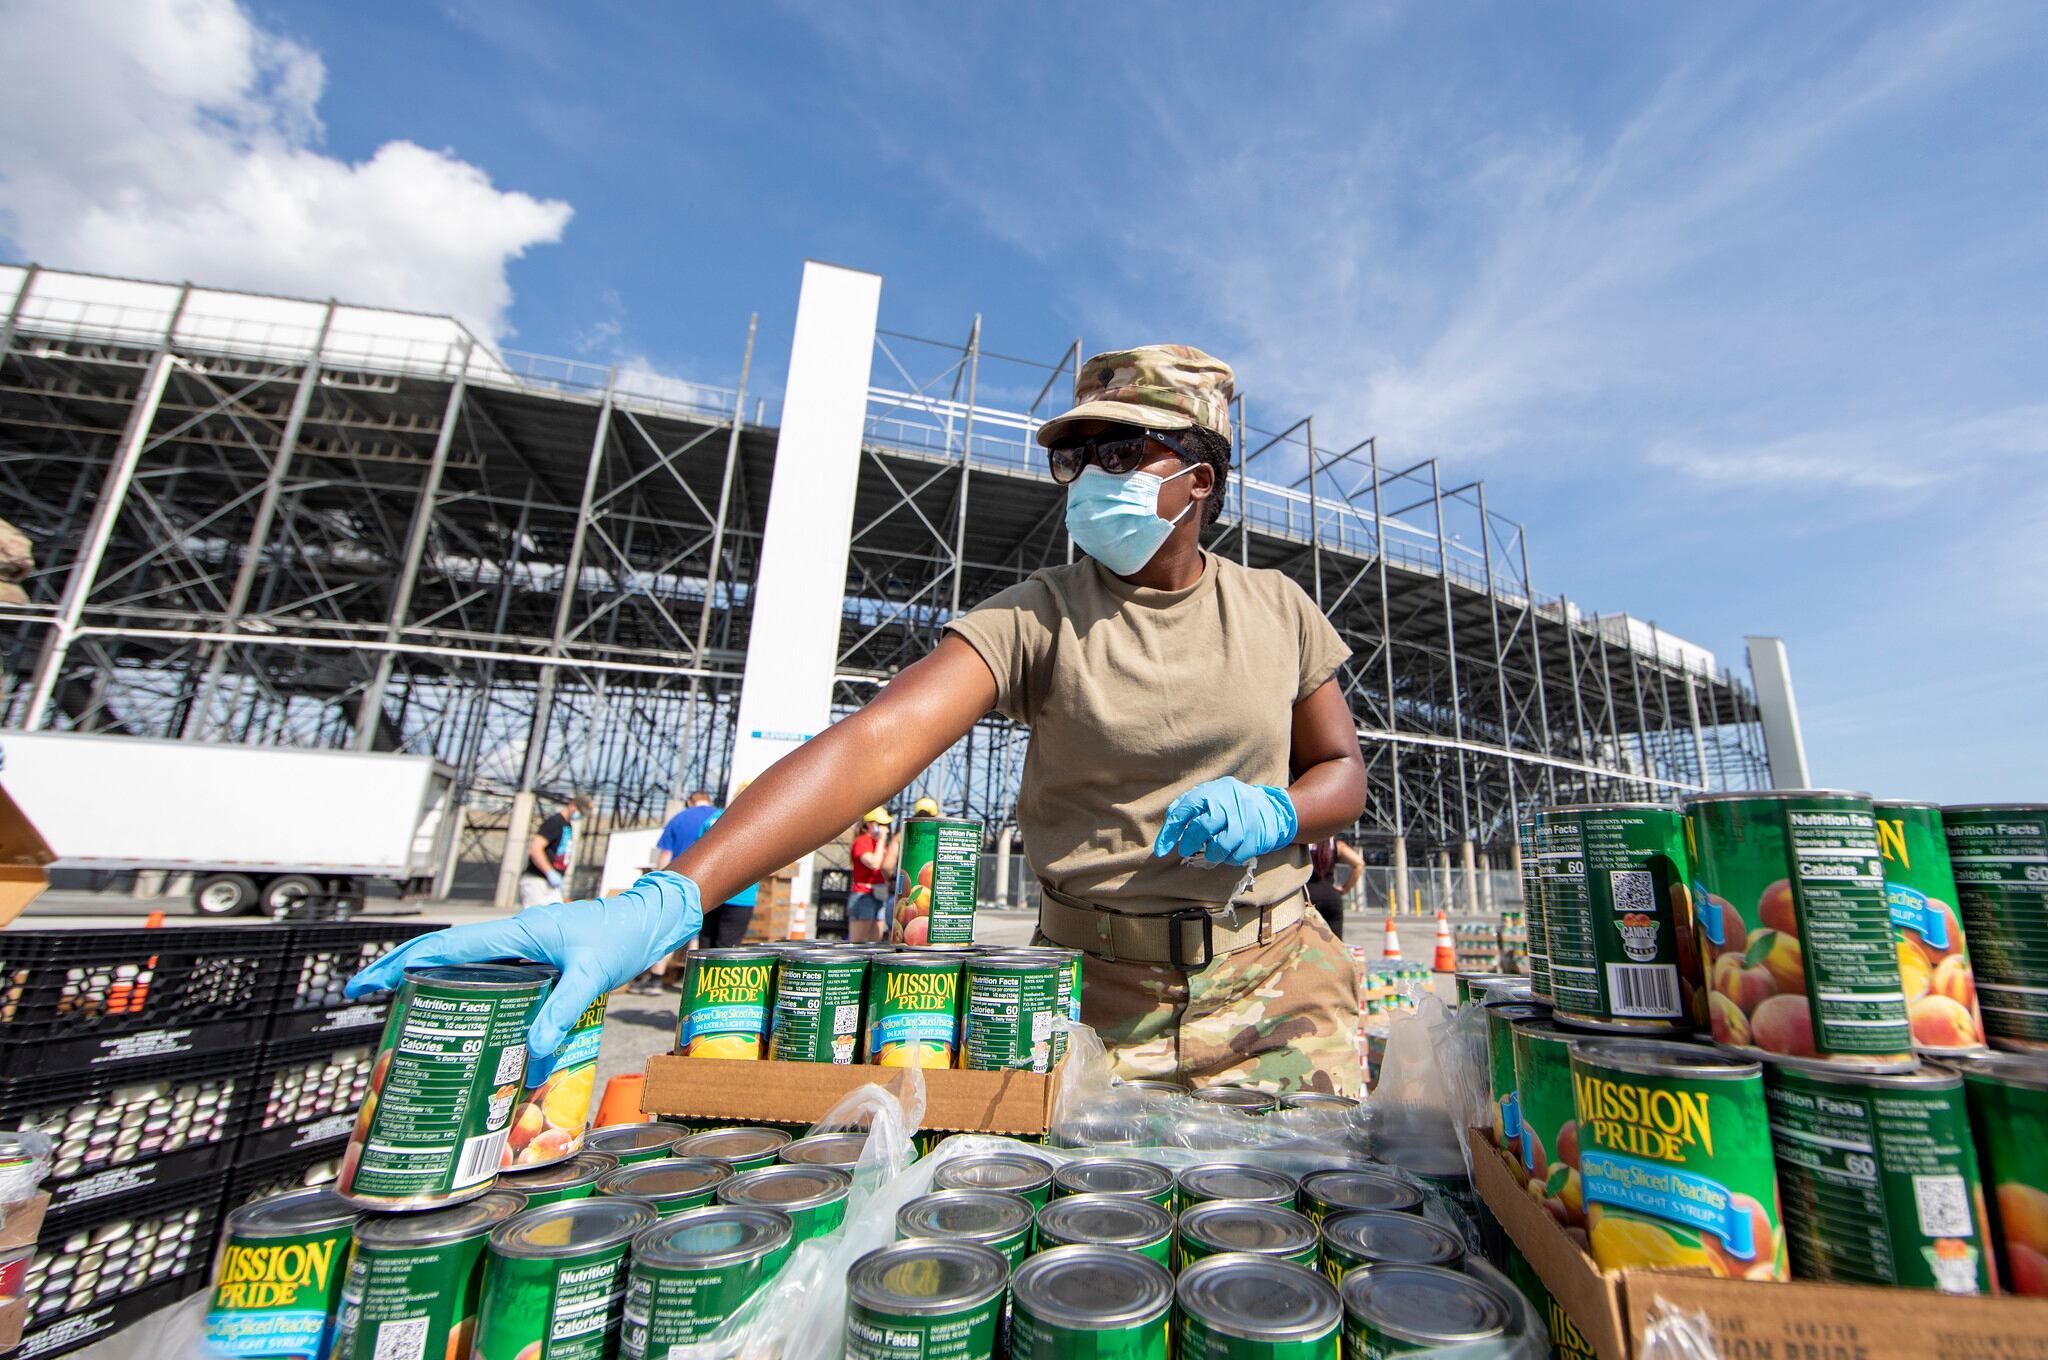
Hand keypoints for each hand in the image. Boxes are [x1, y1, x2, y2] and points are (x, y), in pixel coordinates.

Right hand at [346, 871, 702, 1055]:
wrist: (647, 920)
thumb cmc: (620, 938)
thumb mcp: (591, 975)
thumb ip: (561, 1009)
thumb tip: (531, 1051)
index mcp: (514, 934)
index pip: (445, 947)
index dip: (401, 962)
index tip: (366, 981)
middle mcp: (511, 939)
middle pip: (444, 954)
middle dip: (404, 972)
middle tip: (370, 1001)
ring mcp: (521, 950)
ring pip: (465, 966)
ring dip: (433, 983)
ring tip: (405, 1014)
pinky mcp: (535, 962)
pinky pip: (491, 977)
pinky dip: (468, 993)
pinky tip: (463, 1018)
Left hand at [1152, 778, 1297, 866]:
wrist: (1273, 808)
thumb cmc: (1232, 804)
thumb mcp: (1212, 795)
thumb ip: (1190, 806)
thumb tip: (1168, 827)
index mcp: (1213, 790)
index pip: (1185, 809)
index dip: (1170, 831)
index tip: (1161, 850)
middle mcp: (1230, 802)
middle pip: (1203, 827)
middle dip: (1190, 843)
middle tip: (1186, 850)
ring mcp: (1246, 819)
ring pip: (1221, 845)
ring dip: (1211, 854)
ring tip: (1211, 852)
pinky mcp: (1258, 835)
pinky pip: (1237, 855)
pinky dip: (1229, 858)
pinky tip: (1230, 852)